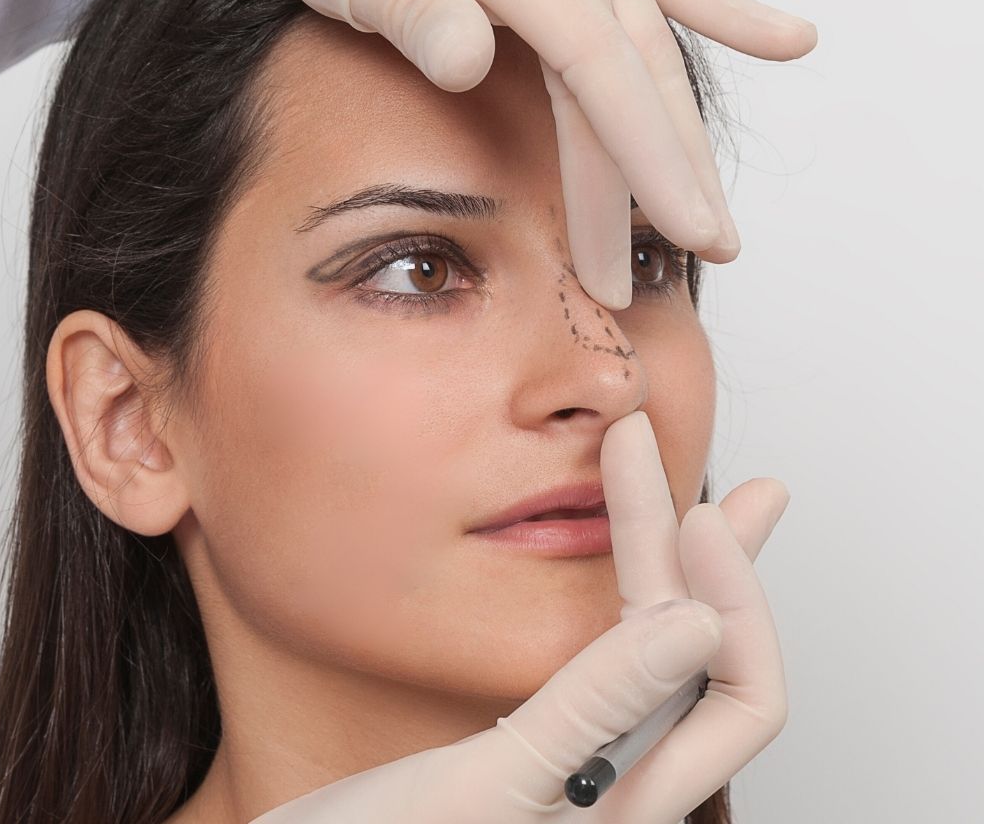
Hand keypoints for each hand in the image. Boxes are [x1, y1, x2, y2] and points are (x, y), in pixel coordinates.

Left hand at [114, 0, 817, 310]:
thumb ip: (410, 8)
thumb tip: (478, 68)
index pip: (598, 71)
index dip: (644, 163)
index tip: (680, 235)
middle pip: (632, 64)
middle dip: (669, 167)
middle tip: (707, 253)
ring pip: (649, 30)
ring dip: (683, 122)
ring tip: (713, 201)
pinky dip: (721, 7)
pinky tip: (789, 40)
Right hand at [246, 409, 789, 822]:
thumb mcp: (496, 784)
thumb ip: (595, 707)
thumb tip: (696, 625)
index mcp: (637, 808)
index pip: (736, 696)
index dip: (730, 599)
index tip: (695, 515)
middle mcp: (629, 782)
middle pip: (694, 651)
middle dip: (682, 541)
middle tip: (649, 444)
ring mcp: (590, 760)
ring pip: (653, 644)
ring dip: (658, 553)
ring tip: (667, 480)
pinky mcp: (547, 739)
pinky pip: (605, 650)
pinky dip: (615, 586)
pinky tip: (618, 556)